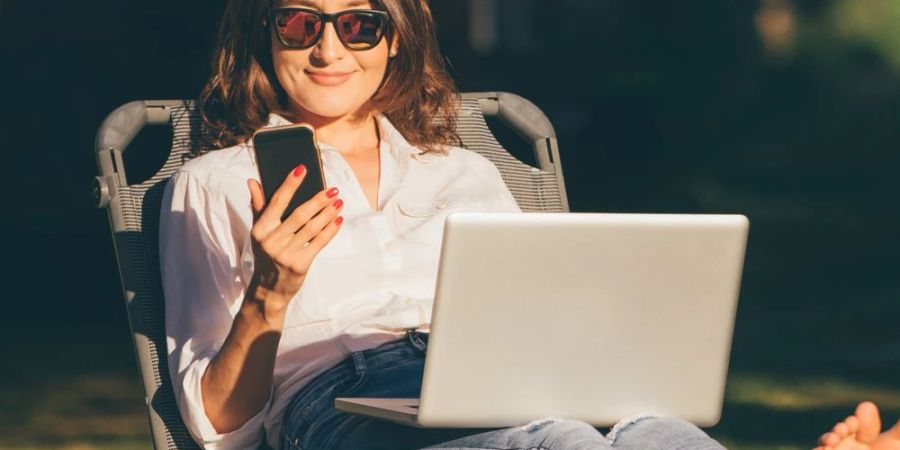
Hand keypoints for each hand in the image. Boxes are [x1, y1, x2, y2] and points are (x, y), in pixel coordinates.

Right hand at [246, 164, 343, 314]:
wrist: (269, 290)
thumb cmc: (266, 255)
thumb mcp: (259, 233)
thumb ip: (259, 206)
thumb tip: (253, 181)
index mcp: (260, 229)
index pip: (276, 201)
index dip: (290, 184)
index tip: (302, 168)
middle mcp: (271, 241)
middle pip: (299, 214)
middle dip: (318, 200)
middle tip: (333, 189)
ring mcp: (285, 254)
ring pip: (312, 228)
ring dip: (328, 213)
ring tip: (339, 202)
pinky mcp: (300, 265)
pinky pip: (319, 243)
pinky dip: (330, 230)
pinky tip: (338, 219)